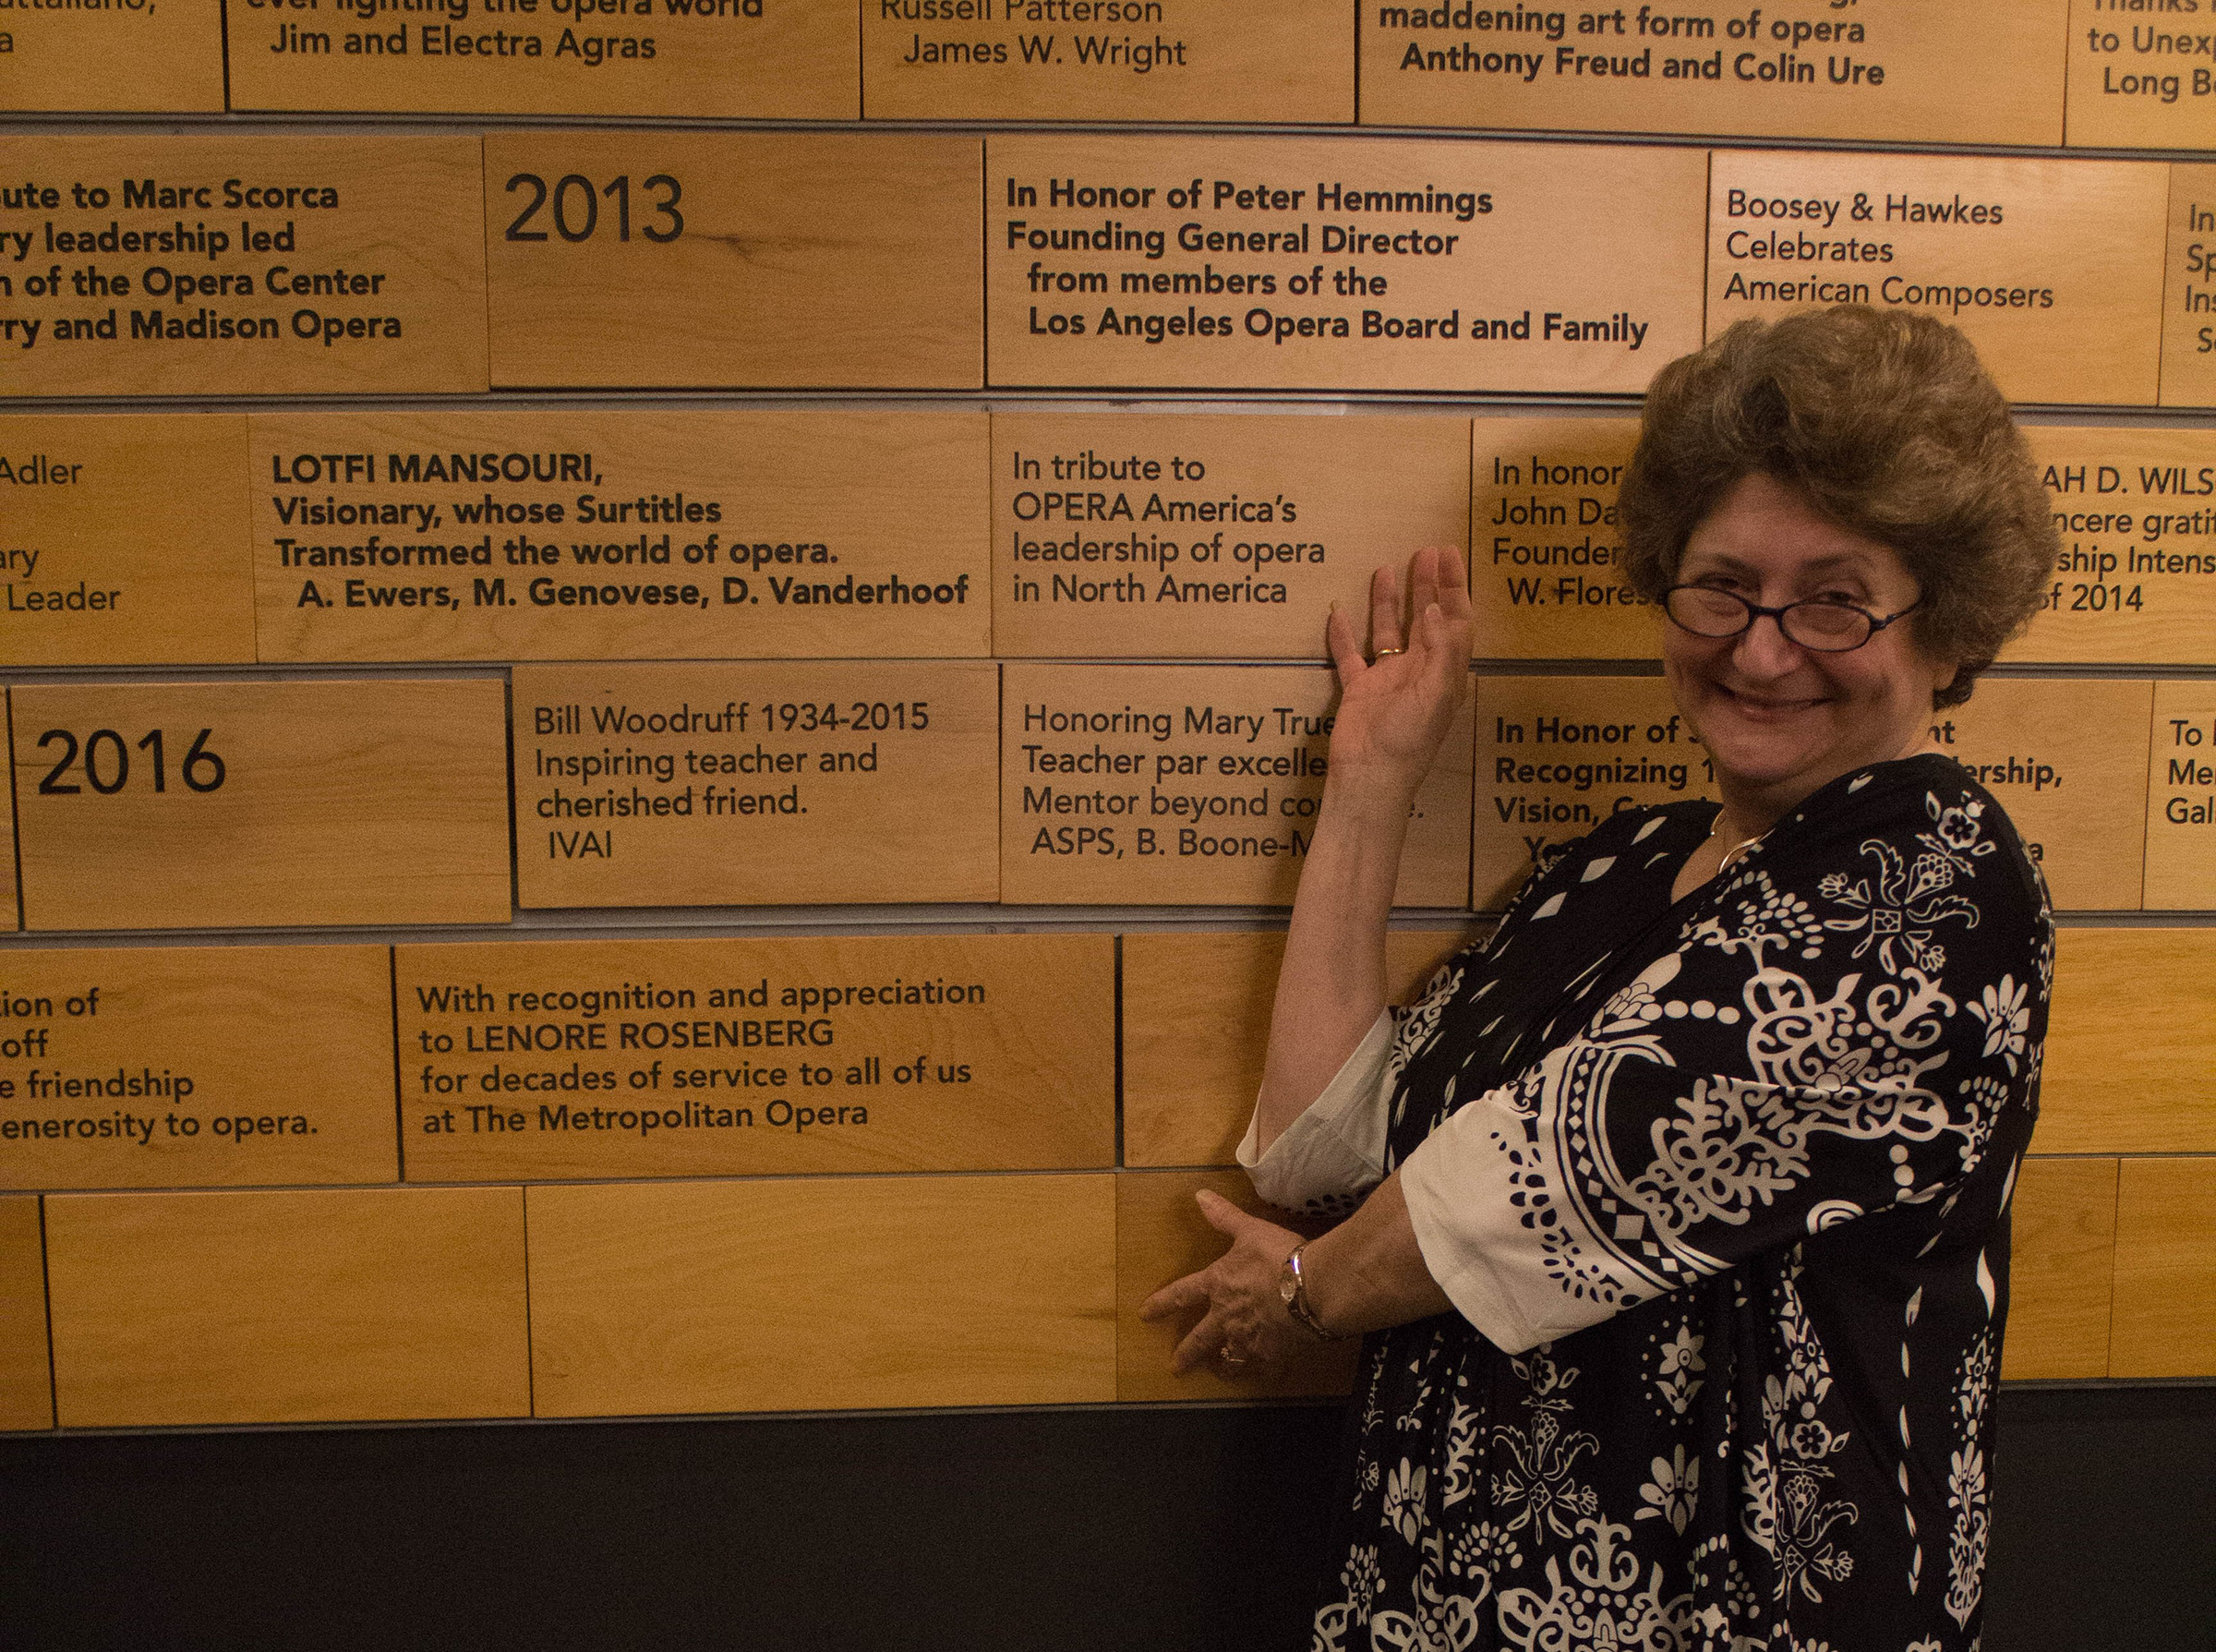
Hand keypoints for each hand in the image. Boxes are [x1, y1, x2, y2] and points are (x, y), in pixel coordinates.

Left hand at [1138, 1190, 1307, 1376]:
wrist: (1311, 1288)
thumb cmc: (1277, 1256)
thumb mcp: (1249, 1230)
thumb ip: (1225, 1216)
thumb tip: (1199, 1195)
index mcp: (1217, 1285)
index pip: (1181, 1294)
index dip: (1161, 1304)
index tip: (1144, 1315)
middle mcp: (1227, 1316)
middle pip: (1200, 1338)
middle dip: (1187, 1353)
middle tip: (1176, 1367)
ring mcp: (1249, 1338)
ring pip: (1230, 1358)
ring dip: (1223, 1365)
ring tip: (1220, 1371)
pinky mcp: (1272, 1354)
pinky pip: (1262, 1366)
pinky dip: (1261, 1369)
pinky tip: (1262, 1371)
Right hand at [1323, 547, 1473, 800]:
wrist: (1371, 776)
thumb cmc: (1409, 741)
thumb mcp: (1435, 693)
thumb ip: (1439, 649)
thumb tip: (1434, 608)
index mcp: (1444, 671)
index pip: (1454, 620)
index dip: (1454, 587)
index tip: (1449, 554)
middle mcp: (1418, 671)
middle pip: (1425, 619)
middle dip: (1427, 585)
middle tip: (1425, 551)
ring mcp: (1387, 680)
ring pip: (1389, 631)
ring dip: (1389, 601)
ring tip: (1385, 568)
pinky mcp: (1358, 690)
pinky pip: (1350, 656)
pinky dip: (1343, 635)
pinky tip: (1337, 612)